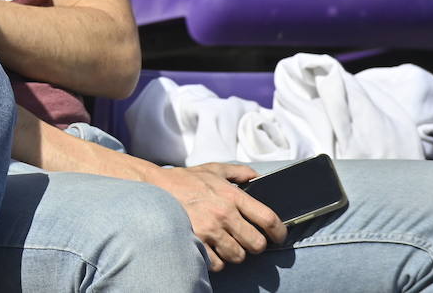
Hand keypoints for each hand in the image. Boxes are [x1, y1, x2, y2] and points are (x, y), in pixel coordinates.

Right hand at [149, 162, 286, 271]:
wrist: (153, 187)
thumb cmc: (184, 180)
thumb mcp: (212, 169)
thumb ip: (238, 172)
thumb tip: (257, 176)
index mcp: (232, 195)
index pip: (268, 218)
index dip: (279, 232)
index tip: (278, 236)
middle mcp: (224, 213)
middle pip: (256, 244)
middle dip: (255, 245)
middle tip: (247, 241)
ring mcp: (210, 229)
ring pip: (238, 256)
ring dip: (235, 253)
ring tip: (226, 244)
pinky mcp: (196, 242)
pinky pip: (218, 263)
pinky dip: (217, 260)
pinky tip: (212, 250)